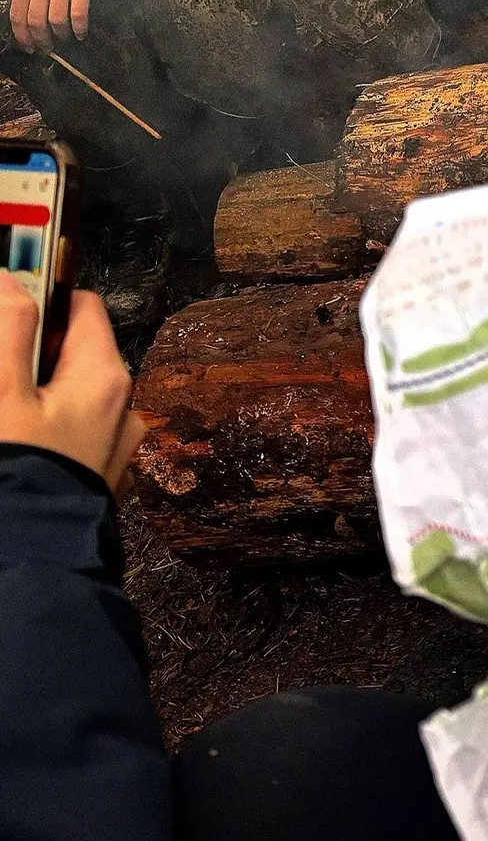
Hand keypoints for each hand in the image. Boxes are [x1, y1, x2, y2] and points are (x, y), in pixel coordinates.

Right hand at [0, 274, 143, 488]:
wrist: (34, 562)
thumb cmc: (16, 474)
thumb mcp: (2, 393)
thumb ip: (10, 330)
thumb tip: (10, 279)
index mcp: (105, 376)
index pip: (82, 307)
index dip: (43, 296)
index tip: (9, 297)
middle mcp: (123, 406)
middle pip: (73, 351)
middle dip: (30, 352)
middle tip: (0, 369)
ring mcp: (115, 444)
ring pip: (69, 395)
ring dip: (33, 391)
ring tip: (5, 409)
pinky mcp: (100, 474)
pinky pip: (72, 432)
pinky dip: (44, 426)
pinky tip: (16, 440)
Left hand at [11, 0, 111, 50]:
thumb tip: (33, 22)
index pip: (17, 16)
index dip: (22, 37)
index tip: (29, 48)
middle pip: (36, 22)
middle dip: (42, 41)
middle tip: (49, 49)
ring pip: (56, 21)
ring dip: (62, 35)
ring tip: (67, 38)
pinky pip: (78, 15)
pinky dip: (80, 29)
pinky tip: (82, 33)